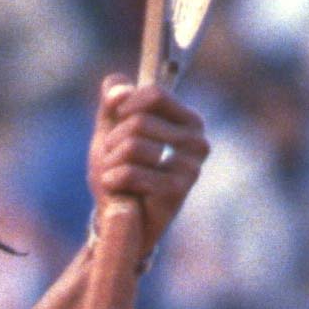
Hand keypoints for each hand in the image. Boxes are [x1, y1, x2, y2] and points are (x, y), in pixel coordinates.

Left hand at [87, 80, 208, 252]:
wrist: (122, 219)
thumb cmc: (120, 171)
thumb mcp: (111, 131)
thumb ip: (112, 103)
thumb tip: (118, 89)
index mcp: (187, 120)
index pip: (155, 94)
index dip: (126, 105)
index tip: (116, 119)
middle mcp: (197, 141)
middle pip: (139, 122)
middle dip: (113, 140)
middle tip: (112, 158)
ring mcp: (190, 167)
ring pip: (133, 146)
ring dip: (110, 161)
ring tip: (114, 174)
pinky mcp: (177, 191)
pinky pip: (130, 172)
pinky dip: (112, 179)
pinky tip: (115, 189)